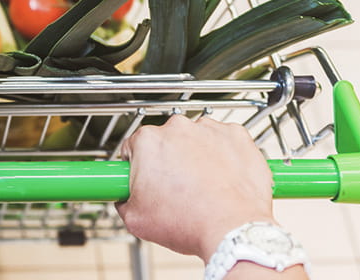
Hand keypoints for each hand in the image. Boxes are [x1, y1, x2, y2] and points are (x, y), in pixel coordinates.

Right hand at [115, 115, 274, 260]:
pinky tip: (222, 178)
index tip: (147, 179)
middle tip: (176, 189)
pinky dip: (224, 155)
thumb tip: (125, 199)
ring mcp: (209, 129)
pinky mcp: (236, 136)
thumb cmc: (189, 223)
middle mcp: (177, 127)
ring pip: (195, 139)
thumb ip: (123, 201)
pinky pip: (224, 141)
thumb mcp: (136, 220)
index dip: (138, 166)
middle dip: (169, 160)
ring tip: (203, 187)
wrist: (233, 230)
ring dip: (196, 156)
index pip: (134, 147)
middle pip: (166, 141)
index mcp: (148, 141)